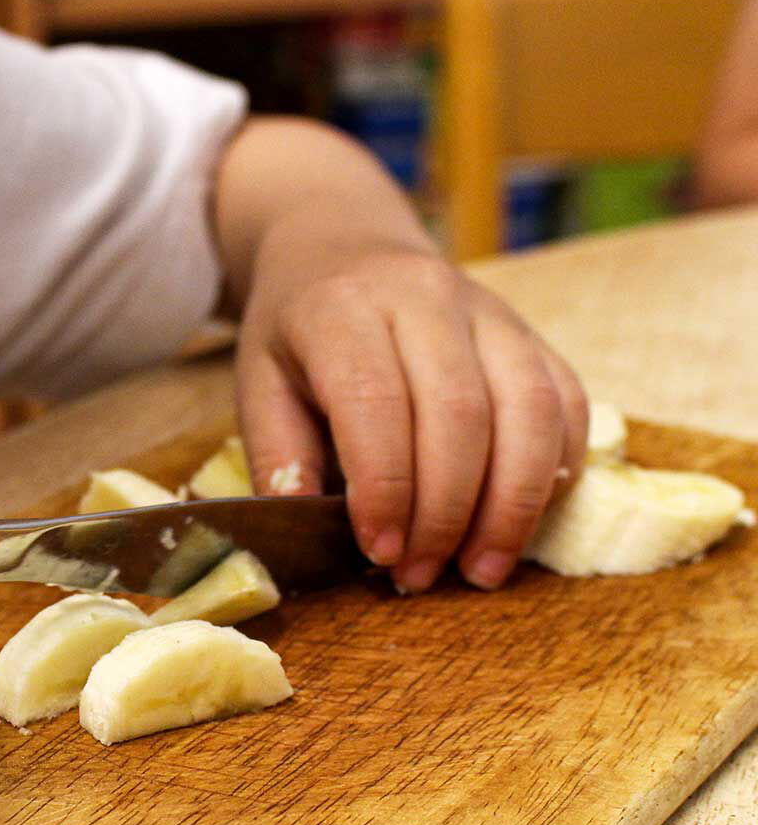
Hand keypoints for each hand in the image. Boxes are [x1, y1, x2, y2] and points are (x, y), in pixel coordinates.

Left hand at [235, 224, 587, 592]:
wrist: (343, 247)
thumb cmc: (296, 333)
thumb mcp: (258, 384)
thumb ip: (279, 454)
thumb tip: (305, 520)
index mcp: (343, 310)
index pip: (376, 402)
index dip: (386, 488)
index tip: (381, 552)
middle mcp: (426, 299)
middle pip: (460, 413)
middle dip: (446, 512)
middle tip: (423, 576)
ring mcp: (491, 312)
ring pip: (528, 410)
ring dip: (511, 506)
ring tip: (482, 570)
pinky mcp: (532, 334)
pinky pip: (567, 403)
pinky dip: (552, 473)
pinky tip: (520, 524)